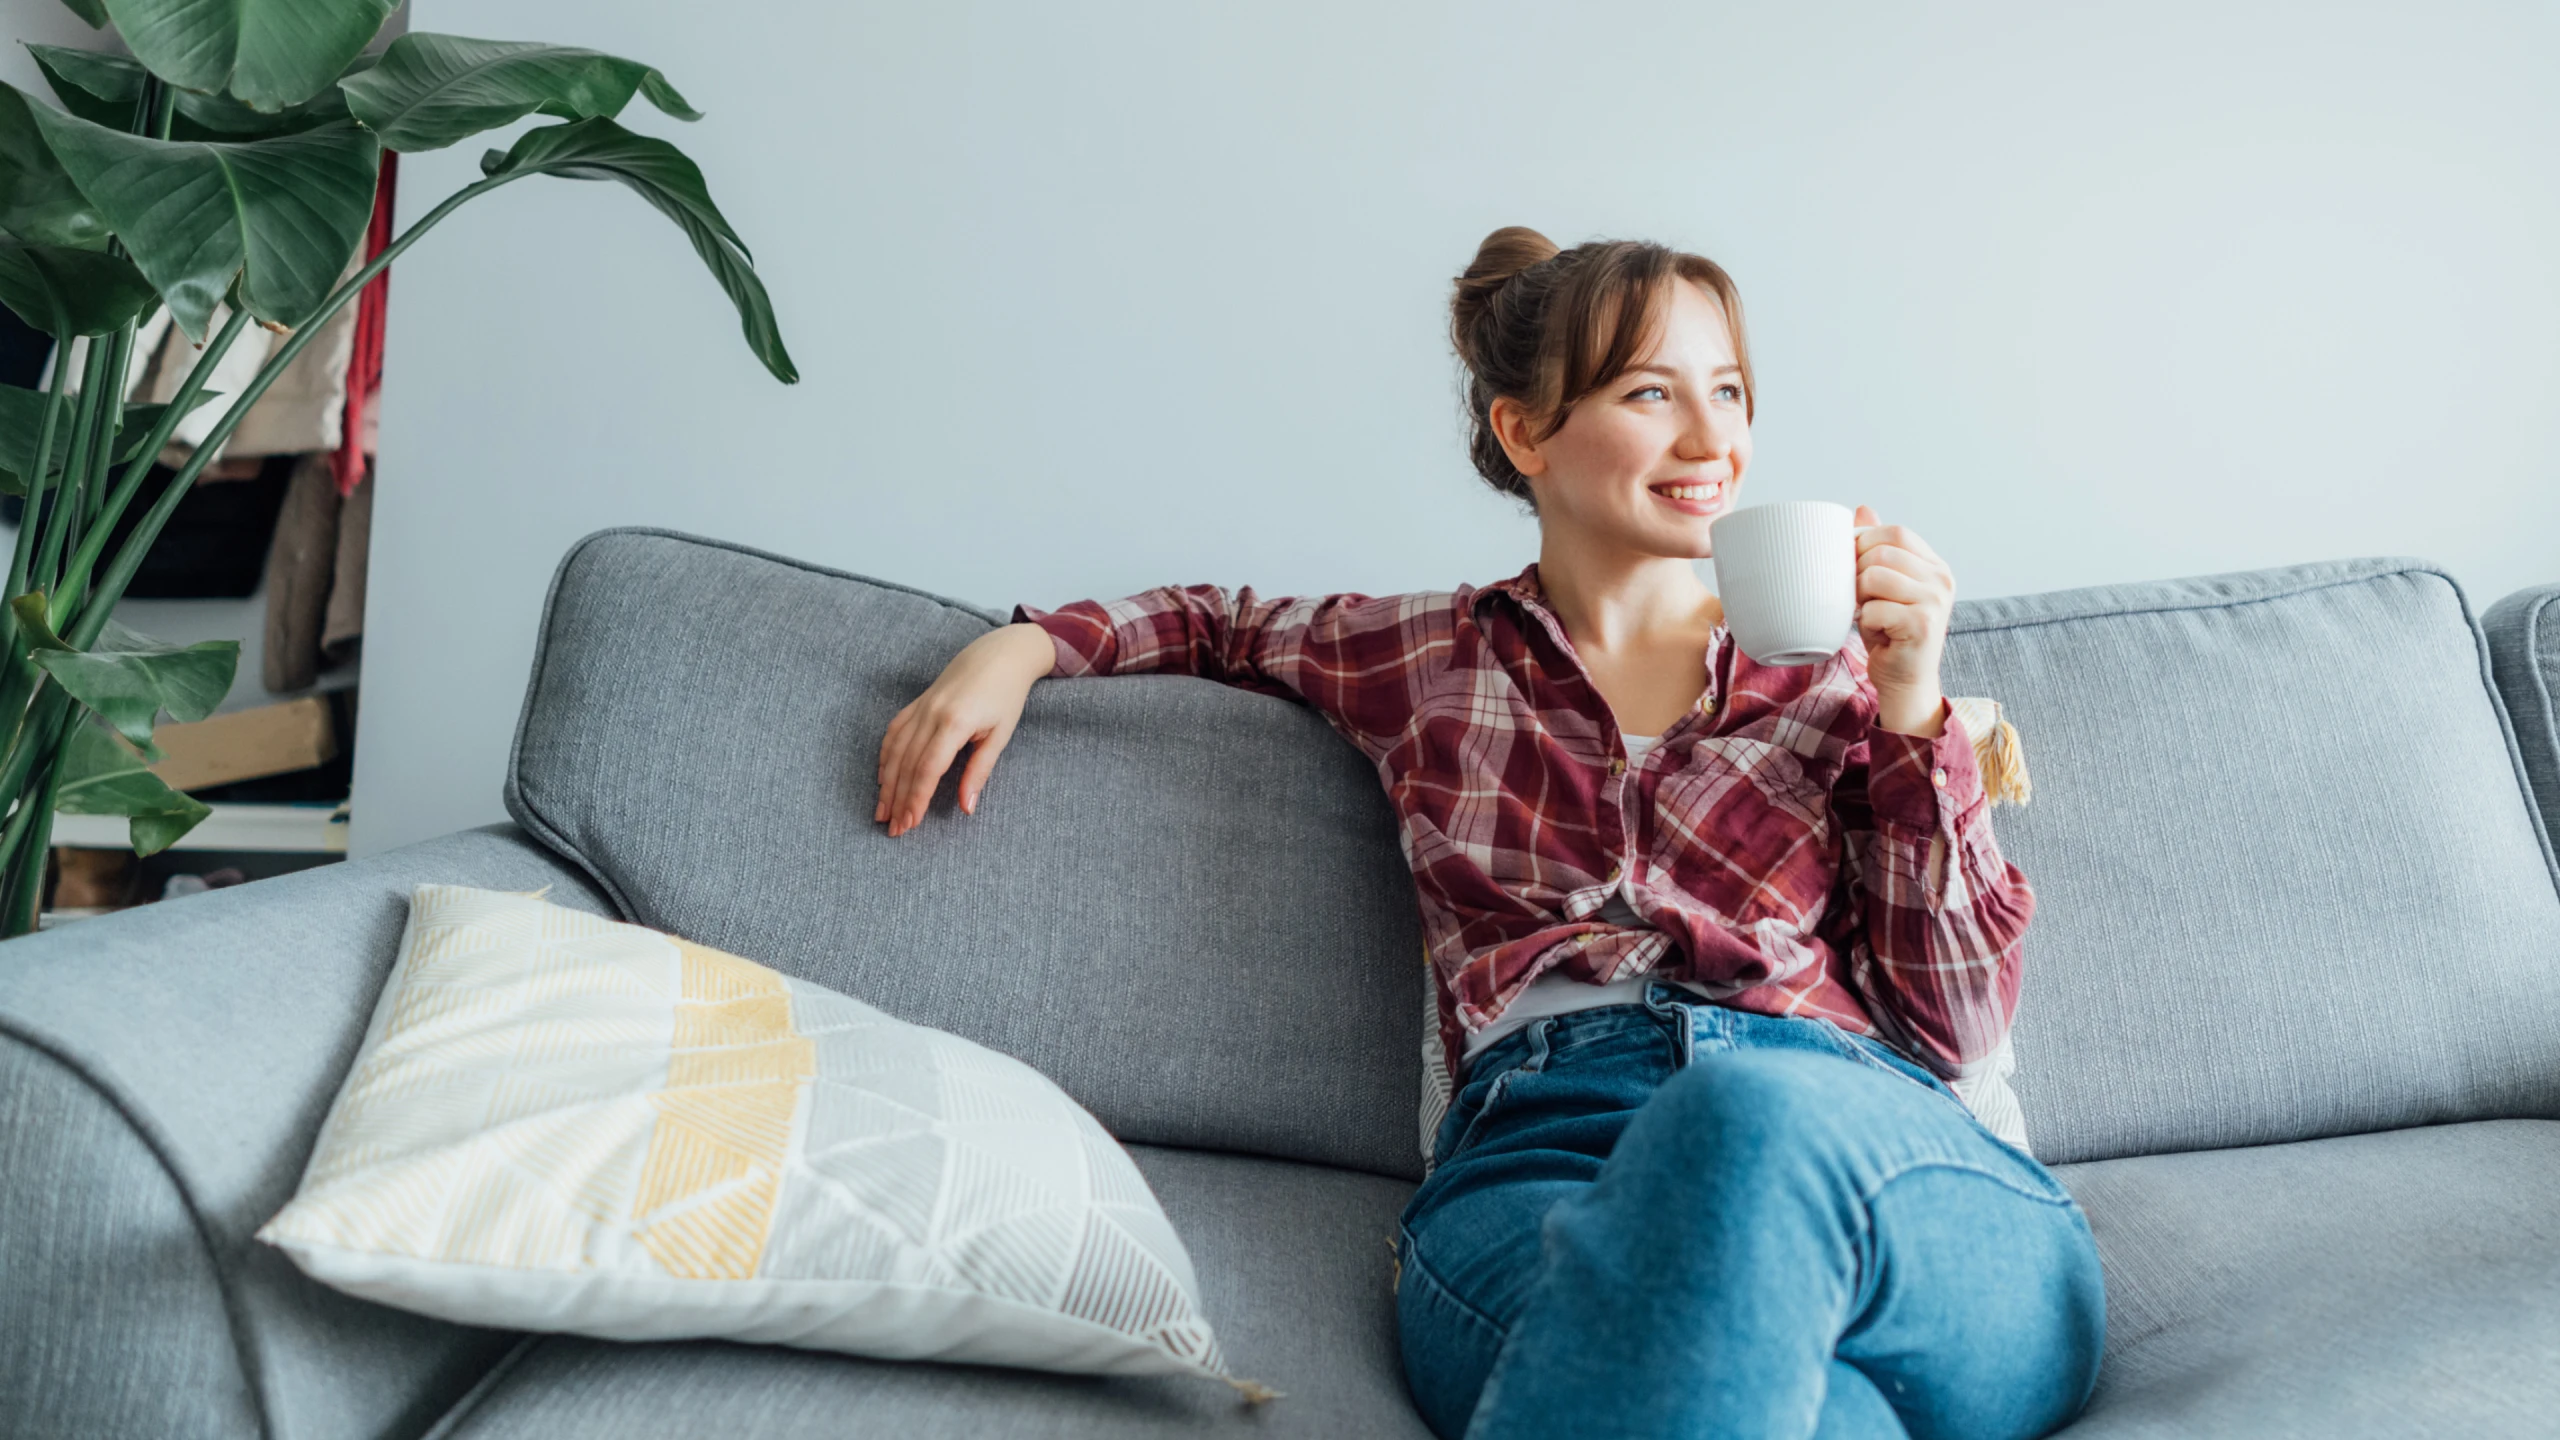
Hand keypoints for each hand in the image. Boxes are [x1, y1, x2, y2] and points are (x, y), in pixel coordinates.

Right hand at [874, 623, 1055, 835]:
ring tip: (882, 812)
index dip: (916, 799)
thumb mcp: (1000, 736)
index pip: (927, 769)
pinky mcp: (917, 703)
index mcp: (954, 723)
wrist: (999, 655)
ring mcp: (920, 707)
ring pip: (895, 751)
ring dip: (887, 784)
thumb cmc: (1006, 696)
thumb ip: (980, 772)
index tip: (909, 824)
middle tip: (893, 830)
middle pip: (906, 764)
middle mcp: (930, 714)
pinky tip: (882, 778)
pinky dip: (885, 757)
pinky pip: (894, 733)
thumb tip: (966, 807)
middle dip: (898, 800)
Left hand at [1852, 504, 1951, 735]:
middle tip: (1861, 597)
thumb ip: (1877, 548)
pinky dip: (1864, 622)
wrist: (1905, 681)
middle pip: (1882, 552)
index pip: (1896, 533)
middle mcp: (1942, 579)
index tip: (1855, 567)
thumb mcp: (1882, 586)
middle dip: (1858, 573)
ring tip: (1869, 613)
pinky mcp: (1923, 625)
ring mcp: (1936, 602)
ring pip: (1874, 577)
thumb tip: (1862, 509)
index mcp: (1935, 565)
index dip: (1866, 544)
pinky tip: (1877, 632)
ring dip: (1860, 598)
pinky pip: (1873, 609)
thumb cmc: (1890, 632)